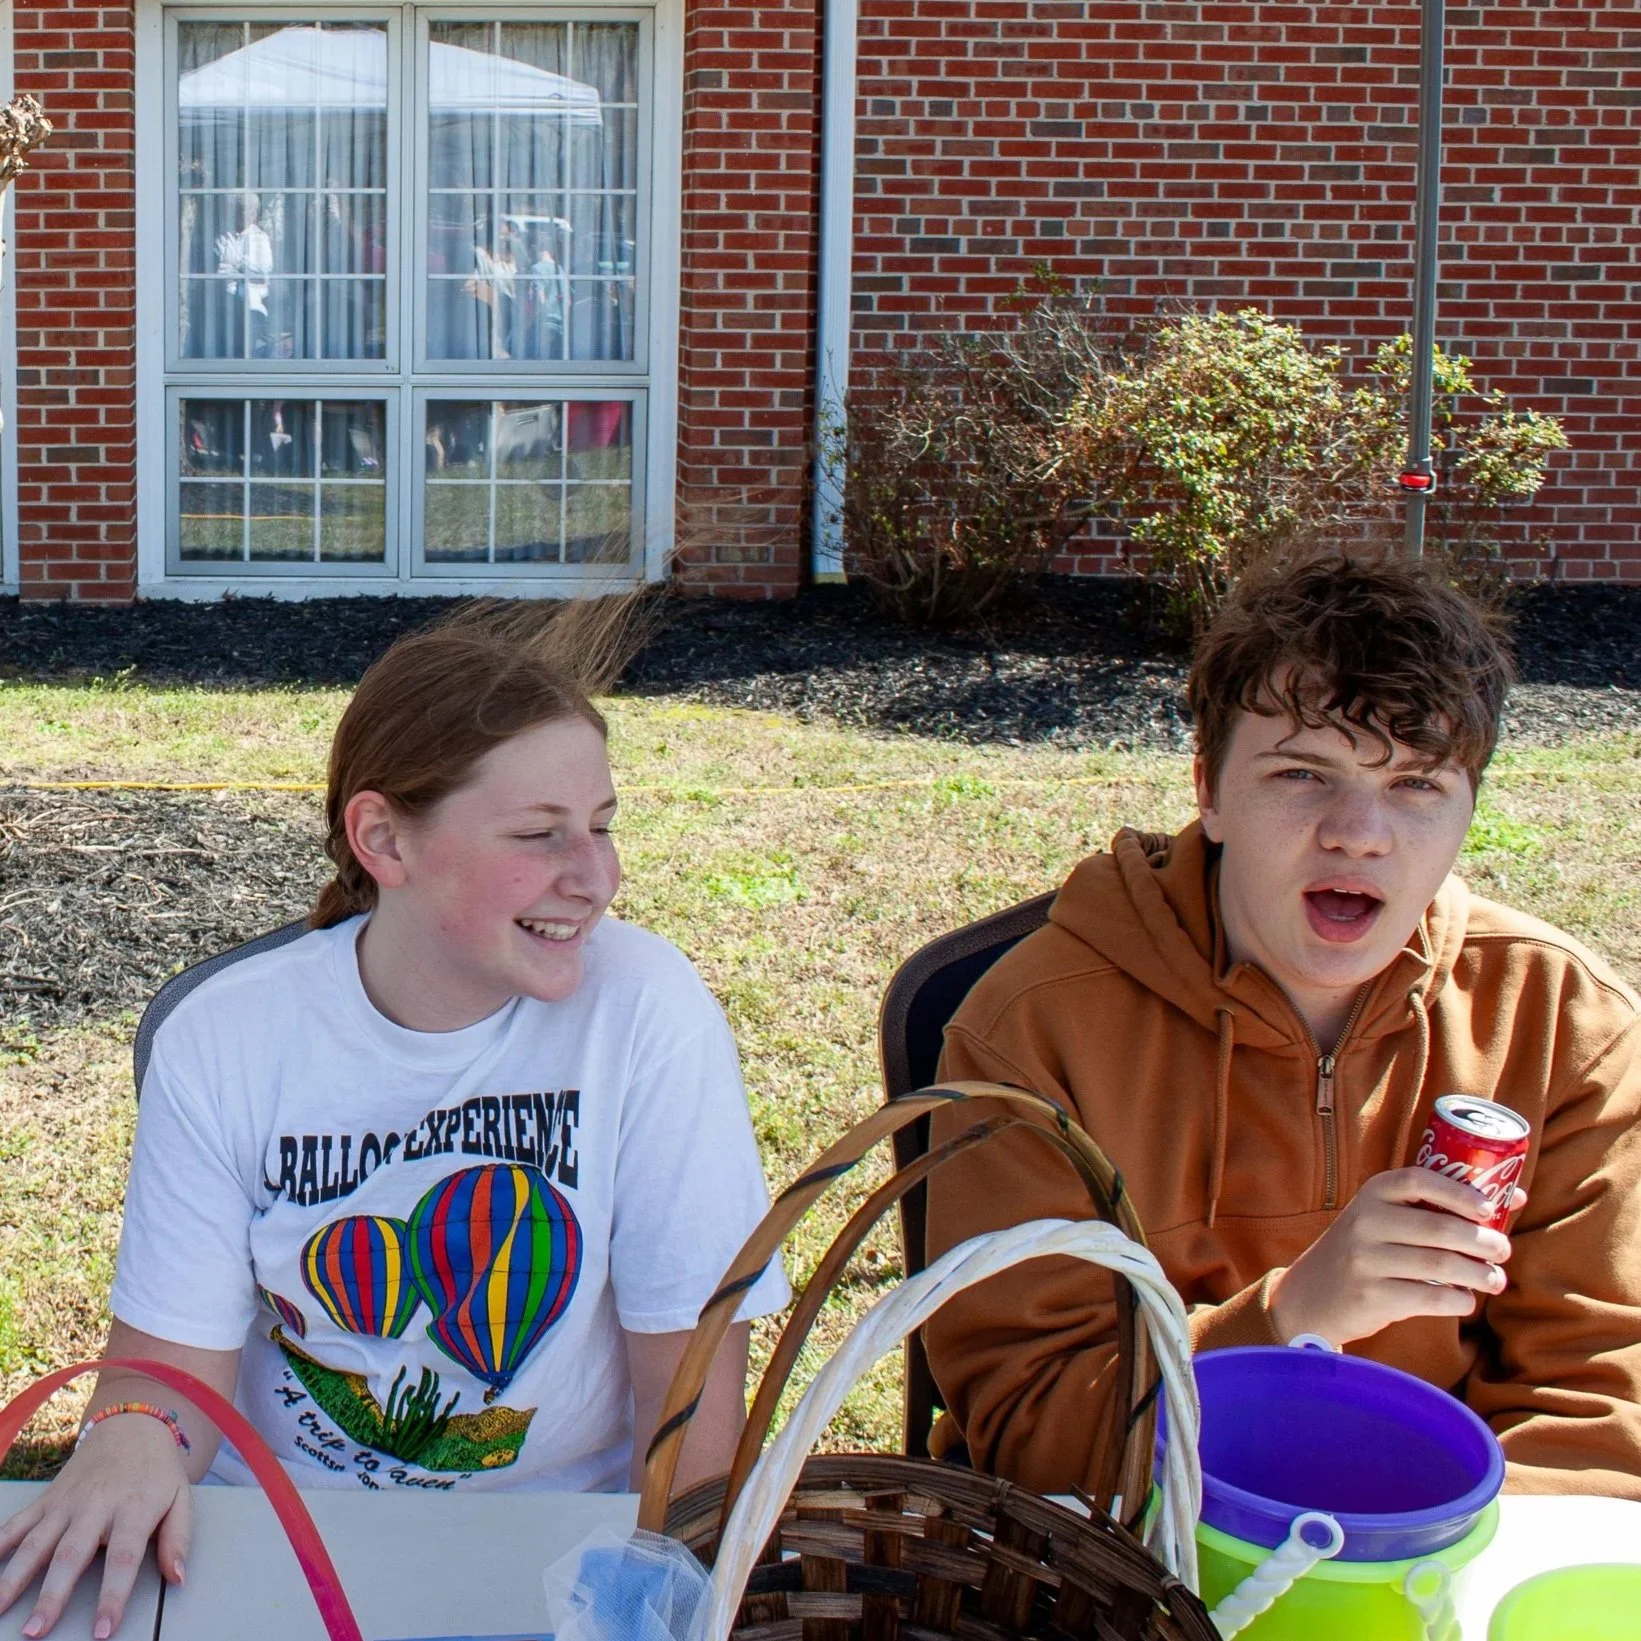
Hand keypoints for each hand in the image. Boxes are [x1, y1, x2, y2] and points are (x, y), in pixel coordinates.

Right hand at [0, 1415, 190, 1638]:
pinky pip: (17, 1523)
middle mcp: (96, 1505)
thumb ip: (179, 1538)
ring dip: (15, 1578)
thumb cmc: (158, 1472)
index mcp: (134, 1507)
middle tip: (34, 1631)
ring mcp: (66, 1502)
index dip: (113, 1595)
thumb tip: (178, 1579)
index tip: (102, 1631)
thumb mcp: (182, 1498)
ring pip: (36, 1542)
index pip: (124, 1557)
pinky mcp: (46, 1499)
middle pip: (71, 1553)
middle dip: (52, 1595)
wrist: (132, 1426)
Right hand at [1271, 1167, 1525, 1347]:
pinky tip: (1466, 1300)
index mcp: (1372, 1193)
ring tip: (1495, 1279)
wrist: (1311, 1295)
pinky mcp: (1371, 1296)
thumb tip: (1514, 1195)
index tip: (1490, 1207)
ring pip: (1439, 1266)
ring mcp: (1366, 1259)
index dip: (1459, 1191)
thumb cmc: (1366, 1251)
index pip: (1418, 1179)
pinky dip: (1458, 1301)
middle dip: (1483, 1241)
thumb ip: (1438, 1207)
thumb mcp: (1385, 1219)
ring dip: (1479, 1274)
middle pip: (1438, 1228)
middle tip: (1503, 1250)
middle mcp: (1365, 1221)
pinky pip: (1429, 1299)